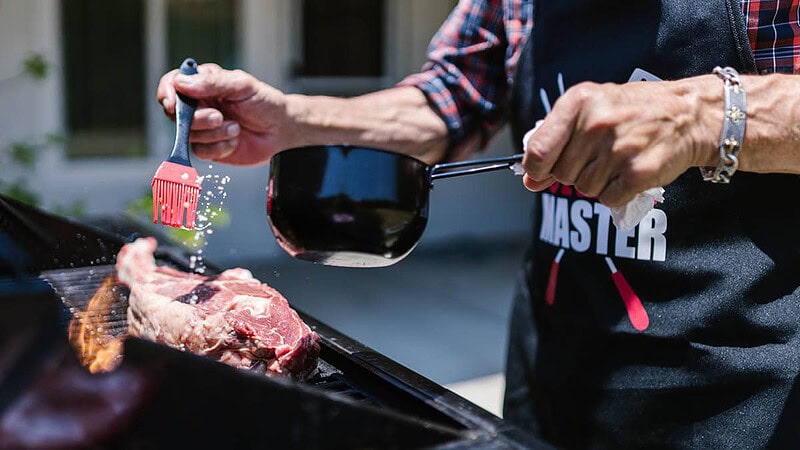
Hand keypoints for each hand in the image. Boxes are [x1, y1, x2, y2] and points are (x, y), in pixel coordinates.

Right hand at [157, 64, 295, 164]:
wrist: (281, 129)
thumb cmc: (264, 102)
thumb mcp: (241, 85)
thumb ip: (212, 82)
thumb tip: (182, 83)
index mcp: (203, 84)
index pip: (172, 84)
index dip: (167, 92)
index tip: (172, 102)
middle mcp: (199, 105)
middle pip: (176, 113)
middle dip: (197, 119)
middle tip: (219, 117)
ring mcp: (203, 128)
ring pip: (189, 135)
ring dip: (214, 134)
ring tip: (235, 127)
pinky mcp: (210, 148)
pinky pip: (201, 152)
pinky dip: (220, 147)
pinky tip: (235, 140)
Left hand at [521, 77, 721, 205]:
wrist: (689, 114)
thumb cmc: (632, 111)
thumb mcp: (590, 111)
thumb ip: (556, 142)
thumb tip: (529, 180)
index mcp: (578, 101)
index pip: (538, 151)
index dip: (536, 169)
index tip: (542, 172)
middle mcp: (597, 123)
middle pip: (562, 175)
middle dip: (576, 172)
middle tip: (599, 156)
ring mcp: (619, 148)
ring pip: (585, 189)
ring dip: (598, 183)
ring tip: (618, 160)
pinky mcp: (638, 172)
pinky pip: (608, 199)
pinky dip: (617, 194)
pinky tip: (629, 173)